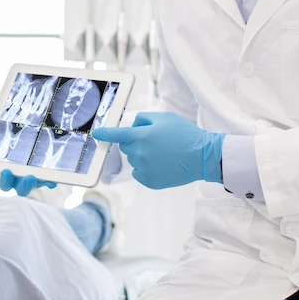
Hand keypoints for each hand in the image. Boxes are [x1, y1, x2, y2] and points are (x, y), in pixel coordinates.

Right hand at [0, 133, 56, 195]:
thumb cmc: (13, 141)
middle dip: (24, 186)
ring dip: (39, 182)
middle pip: (21, 189)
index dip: (4, 180)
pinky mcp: (48, 175)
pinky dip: (52, 180)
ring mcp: (36, 178)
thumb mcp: (1, 137)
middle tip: (28, 177)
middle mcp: (22, 178)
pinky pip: (51, 181)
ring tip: (42, 175)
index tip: (5, 171)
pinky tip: (53, 178)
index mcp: (9, 172)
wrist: (36, 135)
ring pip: (36, 186)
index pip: (4, 183)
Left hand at [91, 112, 224, 189]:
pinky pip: (139, 173)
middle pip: (125, 147)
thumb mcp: (164, 118)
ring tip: (162, 154)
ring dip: (141, 155)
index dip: (105, 134)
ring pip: (133, 160)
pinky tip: (161, 165)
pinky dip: (145, 169)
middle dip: (134, 142)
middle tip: (154, 141)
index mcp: (141, 136)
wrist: (202, 156)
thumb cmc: (184, 134)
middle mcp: (139, 153)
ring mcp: (144, 169)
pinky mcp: (149, 181)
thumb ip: (143, 120)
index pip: (116, 135)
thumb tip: (131, 127)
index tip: (96, 134)